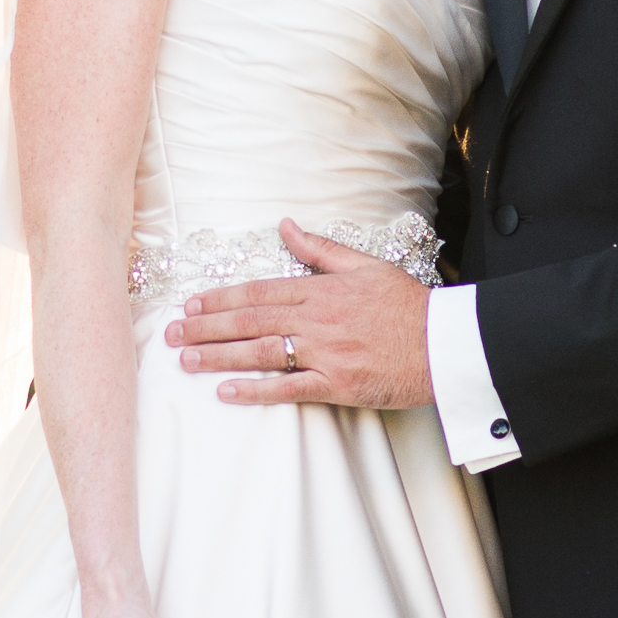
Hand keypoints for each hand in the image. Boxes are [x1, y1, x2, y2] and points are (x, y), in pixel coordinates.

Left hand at [167, 220, 435, 408]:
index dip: (220, 299)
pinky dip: (256, 390)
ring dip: (219, 356)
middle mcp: (317, 319)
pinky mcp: (339, 385)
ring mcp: (326, 353)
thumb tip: (286, 226)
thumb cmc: (409, 305)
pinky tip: (227, 392)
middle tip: (171, 334)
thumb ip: (321, 249)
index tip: (190, 305)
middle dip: (206, 327)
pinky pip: (289, 388)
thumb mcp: (365, 265)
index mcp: (321, 290)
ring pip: (261, 352)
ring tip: (186, 361)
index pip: (258, 292)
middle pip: (250, 321)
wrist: (446, 344)